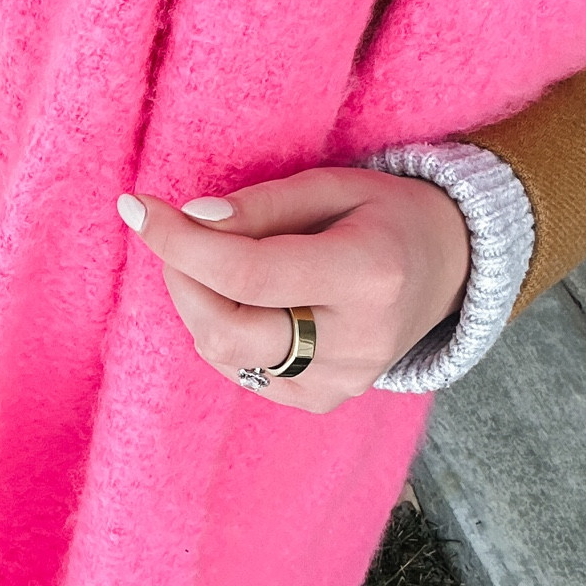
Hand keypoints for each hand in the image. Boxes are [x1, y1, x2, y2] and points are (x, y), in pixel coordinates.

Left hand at [118, 167, 470, 413]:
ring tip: (211, 263)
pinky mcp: (327, 400)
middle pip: (227, 328)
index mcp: (367, 274)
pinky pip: (245, 374)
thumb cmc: (387, 214)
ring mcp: (345, 380)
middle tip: (175, 236)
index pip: (246, 272)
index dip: (179, 242)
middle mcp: (358, 339)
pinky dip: (224, 334)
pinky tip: (243, 302)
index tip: (135, 207)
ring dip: (196, 305)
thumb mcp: (333, 184)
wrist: (450, 267)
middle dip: (180, 277)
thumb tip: (192, 221)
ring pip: (227, 355)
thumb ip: (262, 204)